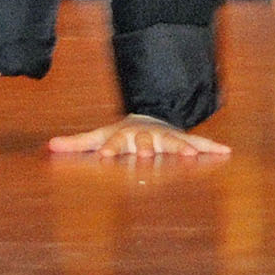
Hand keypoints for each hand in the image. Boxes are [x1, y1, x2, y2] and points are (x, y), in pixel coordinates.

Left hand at [47, 114, 228, 160]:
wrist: (149, 116)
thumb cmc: (121, 135)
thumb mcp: (99, 137)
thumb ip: (77, 144)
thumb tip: (49, 146)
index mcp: (124, 136)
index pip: (115, 143)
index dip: (110, 149)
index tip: (105, 157)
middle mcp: (146, 136)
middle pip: (145, 141)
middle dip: (145, 147)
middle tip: (145, 154)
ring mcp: (166, 137)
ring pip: (174, 142)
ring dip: (181, 148)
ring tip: (190, 155)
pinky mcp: (183, 140)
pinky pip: (199, 143)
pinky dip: (211, 147)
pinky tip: (226, 152)